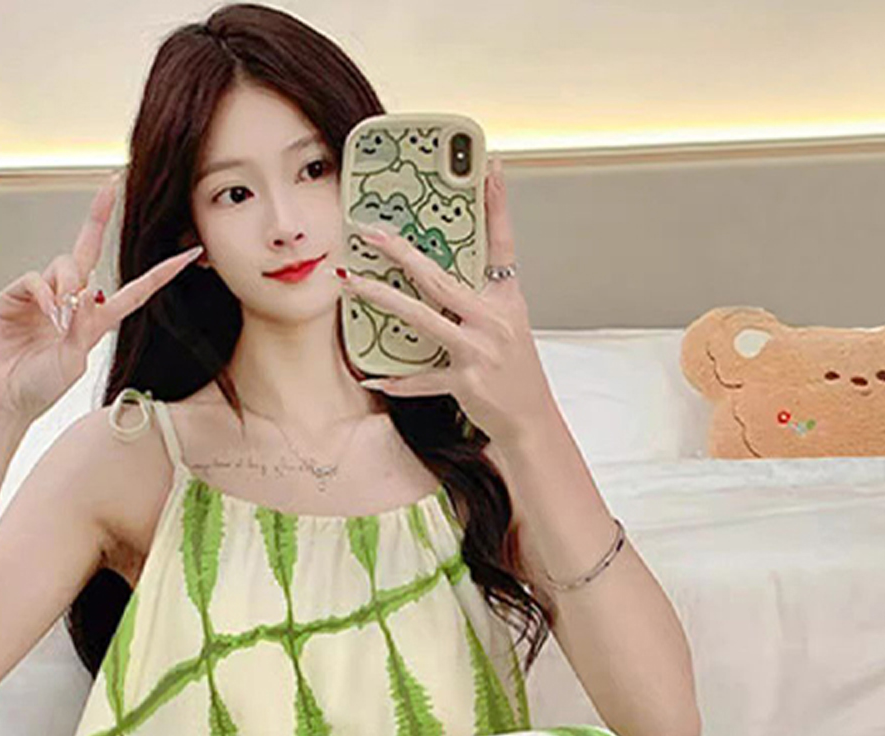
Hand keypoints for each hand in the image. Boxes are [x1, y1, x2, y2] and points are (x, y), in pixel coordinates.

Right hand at [0, 170, 202, 422]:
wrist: (3, 397)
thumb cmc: (39, 387)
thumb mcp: (72, 363)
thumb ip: (81, 330)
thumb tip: (83, 295)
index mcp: (94, 322)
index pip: (132, 293)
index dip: (159, 275)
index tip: (186, 256)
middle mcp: (70, 303)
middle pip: (88, 251)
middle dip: (98, 216)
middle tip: (111, 185)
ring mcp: (43, 296)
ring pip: (64, 265)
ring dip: (67, 285)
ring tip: (60, 317)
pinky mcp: (17, 295)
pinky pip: (36, 279)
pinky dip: (45, 293)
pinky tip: (47, 313)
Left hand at [337, 157, 556, 445]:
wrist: (531, 419)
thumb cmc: (515, 372)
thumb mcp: (508, 325)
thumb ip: (479, 299)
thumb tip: (439, 277)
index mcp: (505, 299)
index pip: (502, 243)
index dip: (497, 204)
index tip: (490, 167)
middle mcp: (492, 319)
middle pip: (439, 277)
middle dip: (400, 251)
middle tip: (370, 231)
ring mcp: (477, 350)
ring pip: (421, 317)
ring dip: (382, 298)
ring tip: (352, 282)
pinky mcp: (465, 381)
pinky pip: (421, 377)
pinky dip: (396, 380)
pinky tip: (371, 376)